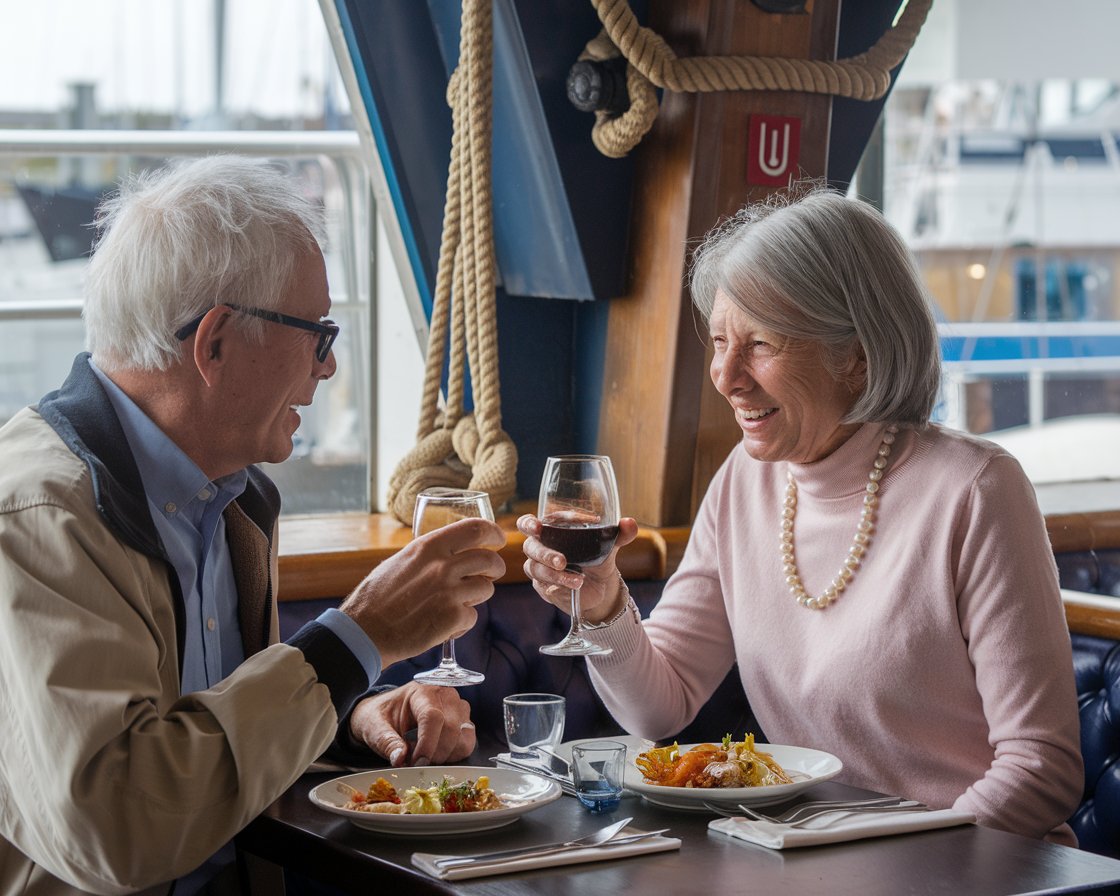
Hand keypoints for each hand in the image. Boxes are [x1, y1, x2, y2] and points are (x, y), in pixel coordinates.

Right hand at [339, 517, 505, 667]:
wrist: (365, 631)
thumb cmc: (378, 597)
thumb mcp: (402, 561)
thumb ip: (429, 555)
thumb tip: (451, 551)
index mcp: (428, 547)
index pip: (475, 528)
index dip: (493, 532)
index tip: (499, 539)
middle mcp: (442, 566)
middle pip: (490, 559)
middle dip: (495, 567)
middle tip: (490, 574)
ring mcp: (450, 592)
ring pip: (486, 588)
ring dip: (477, 596)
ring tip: (457, 603)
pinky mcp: (453, 618)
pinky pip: (472, 616)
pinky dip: (462, 623)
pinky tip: (444, 625)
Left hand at [349, 682, 476, 765]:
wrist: (388, 711)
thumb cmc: (381, 716)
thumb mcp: (374, 727)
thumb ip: (386, 742)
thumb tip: (399, 759)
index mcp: (421, 691)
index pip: (433, 717)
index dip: (427, 744)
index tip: (416, 762)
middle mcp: (445, 695)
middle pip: (451, 729)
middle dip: (434, 754)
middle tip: (416, 762)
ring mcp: (458, 707)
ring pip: (463, 739)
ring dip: (444, 756)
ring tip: (424, 753)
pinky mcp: (464, 721)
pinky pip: (467, 744)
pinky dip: (453, 755)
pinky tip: (436, 752)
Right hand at [517, 514, 638, 622]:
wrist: (600, 587)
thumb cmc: (598, 557)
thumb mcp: (609, 545)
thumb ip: (619, 534)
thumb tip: (629, 523)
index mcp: (550, 530)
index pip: (531, 523)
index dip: (531, 523)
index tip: (539, 525)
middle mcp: (540, 547)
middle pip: (529, 546)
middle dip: (545, 554)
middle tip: (562, 561)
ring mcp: (539, 568)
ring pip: (535, 568)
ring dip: (556, 575)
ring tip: (579, 580)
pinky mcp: (543, 586)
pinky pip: (543, 585)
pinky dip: (560, 585)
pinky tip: (575, 585)